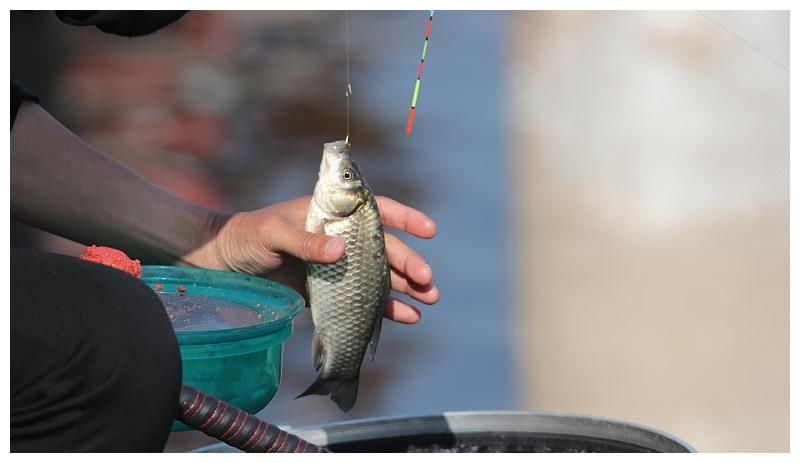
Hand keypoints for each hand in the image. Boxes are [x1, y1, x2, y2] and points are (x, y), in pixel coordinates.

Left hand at [193, 196, 438, 323]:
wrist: (220, 266)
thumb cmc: (245, 238)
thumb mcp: (272, 234)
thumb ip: (305, 242)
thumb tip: (342, 252)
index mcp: (330, 214)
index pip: (375, 210)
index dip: (404, 218)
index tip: (429, 231)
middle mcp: (339, 238)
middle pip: (384, 248)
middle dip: (409, 264)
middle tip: (428, 282)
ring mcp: (336, 266)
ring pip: (379, 275)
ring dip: (405, 287)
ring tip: (428, 300)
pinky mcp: (329, 292)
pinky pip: (362, 300)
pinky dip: (385, 308)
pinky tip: (406, 317)